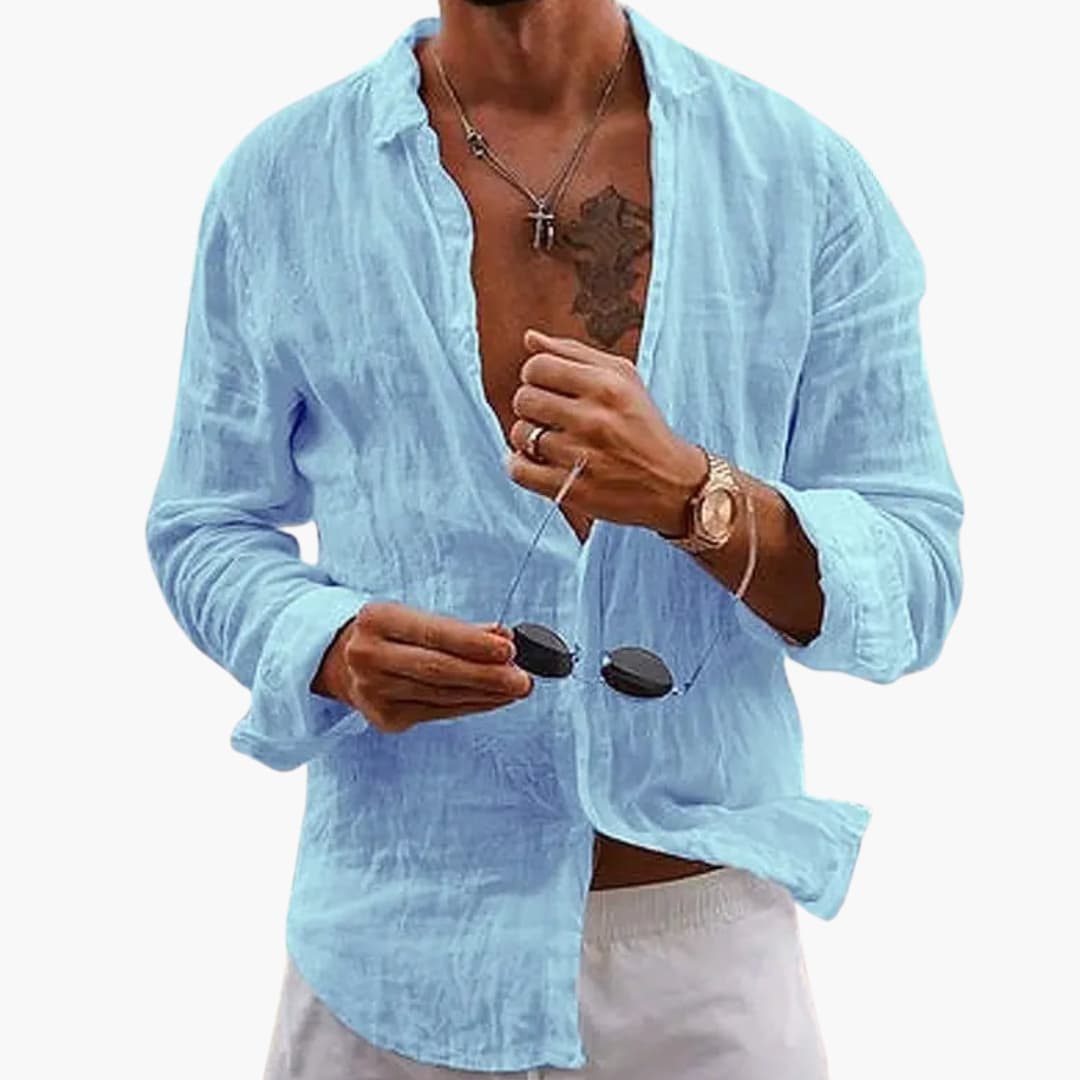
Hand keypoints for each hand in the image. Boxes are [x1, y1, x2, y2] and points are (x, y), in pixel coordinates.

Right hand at [313, 602, 532, 733]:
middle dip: (487, 676)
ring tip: (516, 689)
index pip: (433, 633)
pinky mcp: (385, 719)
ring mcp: (373, 692)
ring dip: (486, 694)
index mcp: (377, 620)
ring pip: (442, 695)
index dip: (473, 643)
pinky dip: (471, 705)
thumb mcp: (413, 617)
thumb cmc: (390, 633)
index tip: (509, 649)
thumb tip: (503, 637)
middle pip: (438, 670)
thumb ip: (458, 628)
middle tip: (522, 679)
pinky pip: (439, 712)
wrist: (340, 660)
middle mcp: (369, 656)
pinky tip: (494, 699)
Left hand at [505, 328, 707, 534]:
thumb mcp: (622, 378)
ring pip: (521, 434)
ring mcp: (582, 456)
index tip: (548, 387)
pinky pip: (519, 470)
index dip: (535, 375)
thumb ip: (574, 353)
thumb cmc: (642, 424)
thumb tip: (530, 338)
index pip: (537, 366)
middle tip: (550, 415)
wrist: (672, 482)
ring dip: (529, 437)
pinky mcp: (573, 489)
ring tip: (551, 440)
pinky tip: (536, 461)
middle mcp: (594, 419)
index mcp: (606, 386)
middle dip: (531, 405)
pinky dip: (519, 464)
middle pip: (524, 399)